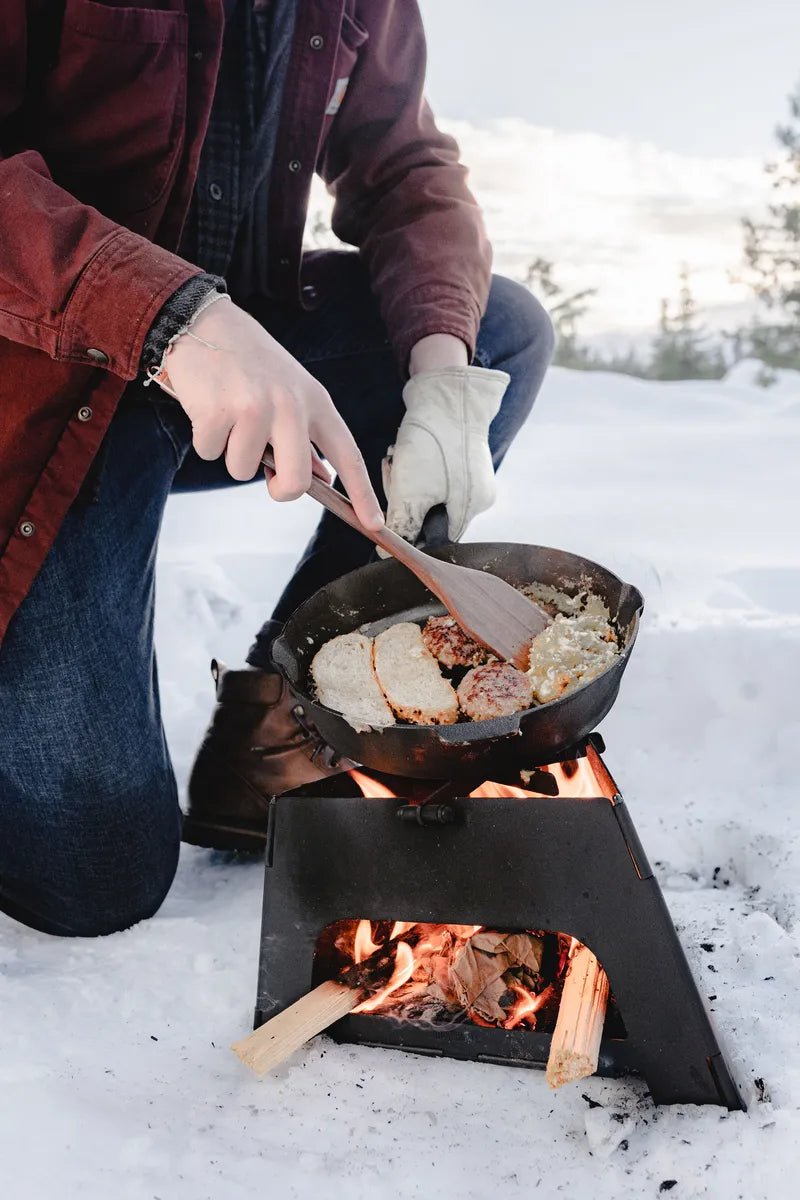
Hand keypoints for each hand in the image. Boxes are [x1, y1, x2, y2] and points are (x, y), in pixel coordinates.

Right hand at [165, 300, 382, 528]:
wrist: (202, 322)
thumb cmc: (250, 361)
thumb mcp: (291, 389)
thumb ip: (307, 433)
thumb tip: (323, 477)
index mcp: (315, 401)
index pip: (347, 455)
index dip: (363, 494)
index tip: (375, 523)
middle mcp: (290, 406)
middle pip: (296, 482)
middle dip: (278, 488)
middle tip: (265, 469)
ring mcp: (254, 409)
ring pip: (243, 471)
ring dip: (231, 453)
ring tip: (229, 416)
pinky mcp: (217, 412)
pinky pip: (211, 454)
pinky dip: (205, 439)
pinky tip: (208, 407)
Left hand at [382, 364, 509, 543]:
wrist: (445, 394)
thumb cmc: (431, 444)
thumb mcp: (410, 493)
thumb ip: (401, 527)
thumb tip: (387, 554)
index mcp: (472, 508)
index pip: (437, 539)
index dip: (410, 532)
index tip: (390, 517)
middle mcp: (478, 495)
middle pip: (431, 516)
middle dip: (405, 501)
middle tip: (394, 478)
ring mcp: (471, 475)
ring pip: (428, 493)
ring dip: (405, 482)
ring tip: (398, 460)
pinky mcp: (461, 457)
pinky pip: (432, 474)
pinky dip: (414, 467)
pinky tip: (406, 452)